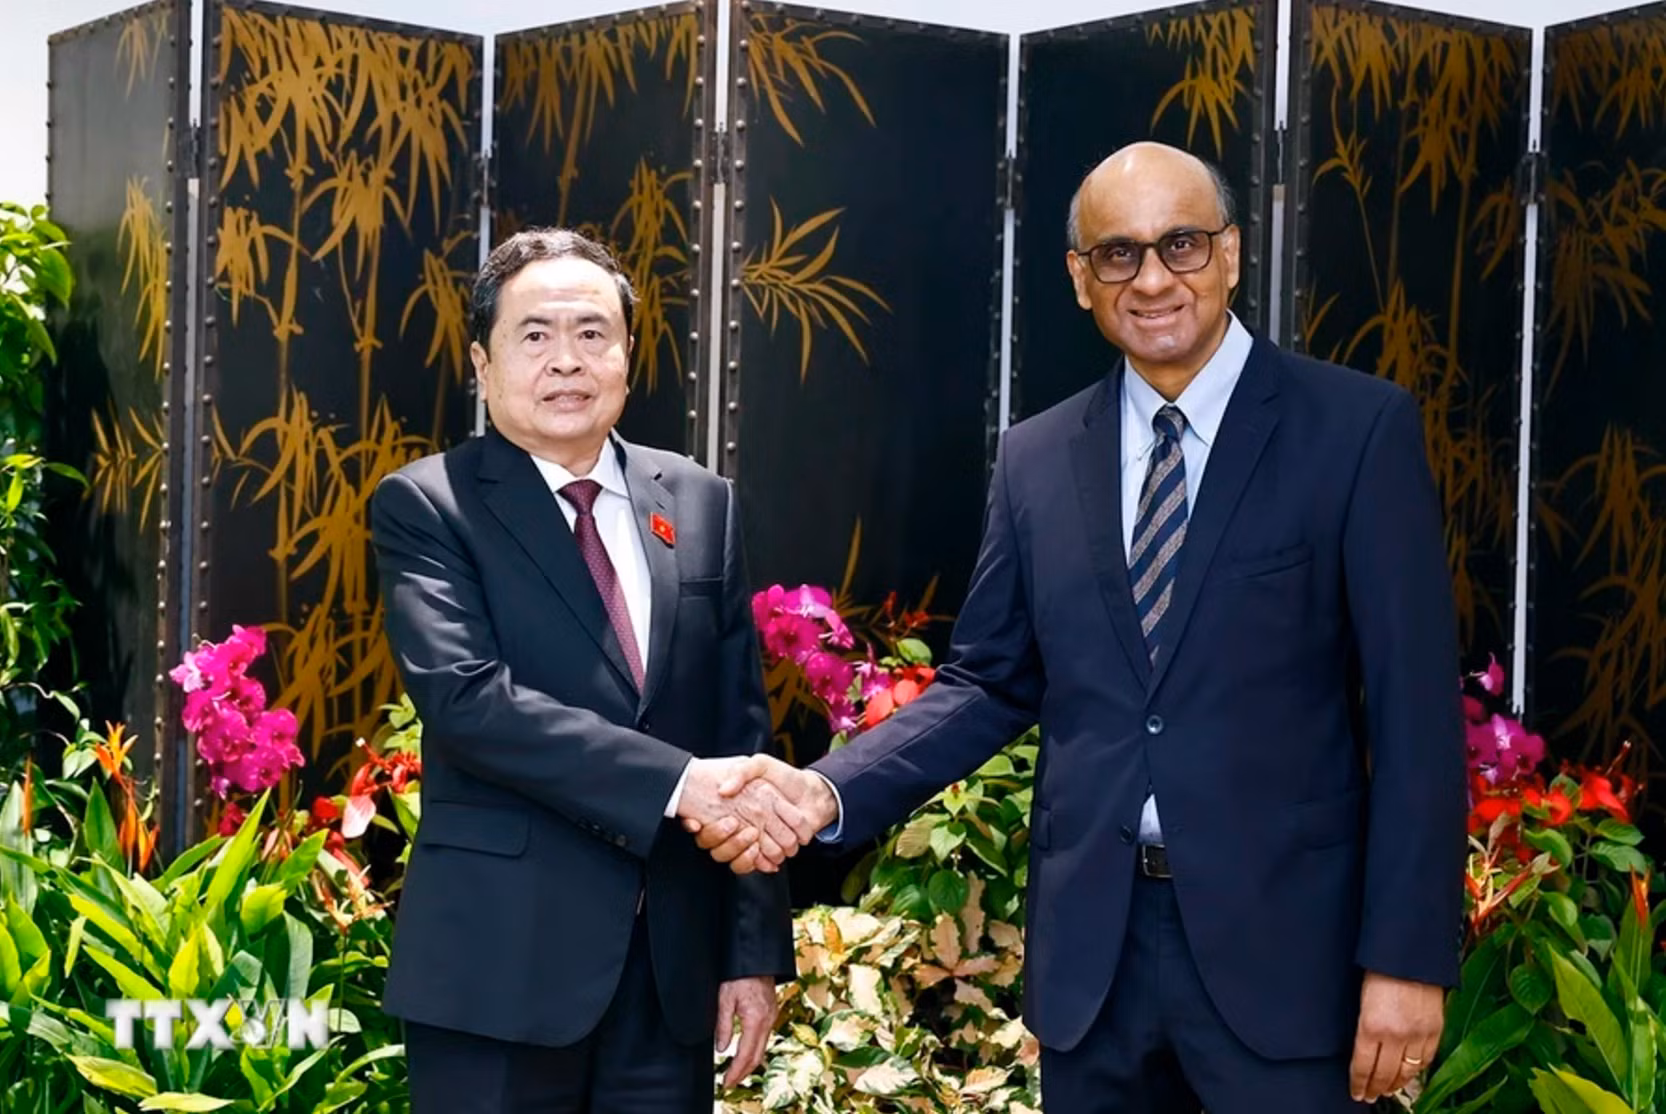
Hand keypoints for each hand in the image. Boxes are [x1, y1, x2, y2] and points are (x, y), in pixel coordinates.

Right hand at [683, 755, 837, 872]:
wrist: (810, 794)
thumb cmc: (784, 777)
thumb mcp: (761, 765)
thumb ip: (742, 771)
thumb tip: (724, 791)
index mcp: (730, 805)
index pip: (703, 823)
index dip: (698, 825)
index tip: (697, 823)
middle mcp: (735, 824)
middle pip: (714, 844)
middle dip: (726, 838)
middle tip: (740, 826)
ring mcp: (748, 840)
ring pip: (729, 857)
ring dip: (740, 849)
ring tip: (753, 836)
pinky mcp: (762, 852)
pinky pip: (748, 865)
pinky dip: (755, 862)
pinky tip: (760, 853)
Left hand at [715, 975, 777, 1087]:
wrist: (756, 957)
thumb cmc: (739, 974)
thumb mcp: (725, 999)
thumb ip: (723, 1025)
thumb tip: (721, 1048)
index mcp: (756, 1020)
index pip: (745, 1055)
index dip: (736, 1072)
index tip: (726, 1082)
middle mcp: (768, 1021)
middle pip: (757, 1056)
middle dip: (743, 1073)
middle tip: (729, 1083)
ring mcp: (772, 1017)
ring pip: (762, 1048)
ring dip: (749, 1063)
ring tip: (735, 1072)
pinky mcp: (771, 1012)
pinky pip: (765, 1037)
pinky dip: (754, 1050)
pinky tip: (745, 1052)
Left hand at [1350, 971, 1444, 1101]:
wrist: (1411, 952)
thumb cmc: (1379, 967)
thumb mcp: (1360, 996)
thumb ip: (1363, 1025)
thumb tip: (1361, 1047)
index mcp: (1371, 1026)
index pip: (1362, 1066)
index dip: (1359, 1083)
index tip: (1356, 1092)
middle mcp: (1396, 1035)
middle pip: (1384, 1074)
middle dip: (1375, 1088)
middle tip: (1368, 1096)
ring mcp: (1418, 1034)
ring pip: (1407, 1071)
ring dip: (1396, 1084)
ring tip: (1387, 1090)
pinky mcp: (1436, 1029)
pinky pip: (1426, 1059)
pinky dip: (1416, 1070)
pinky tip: (1409, 1074)